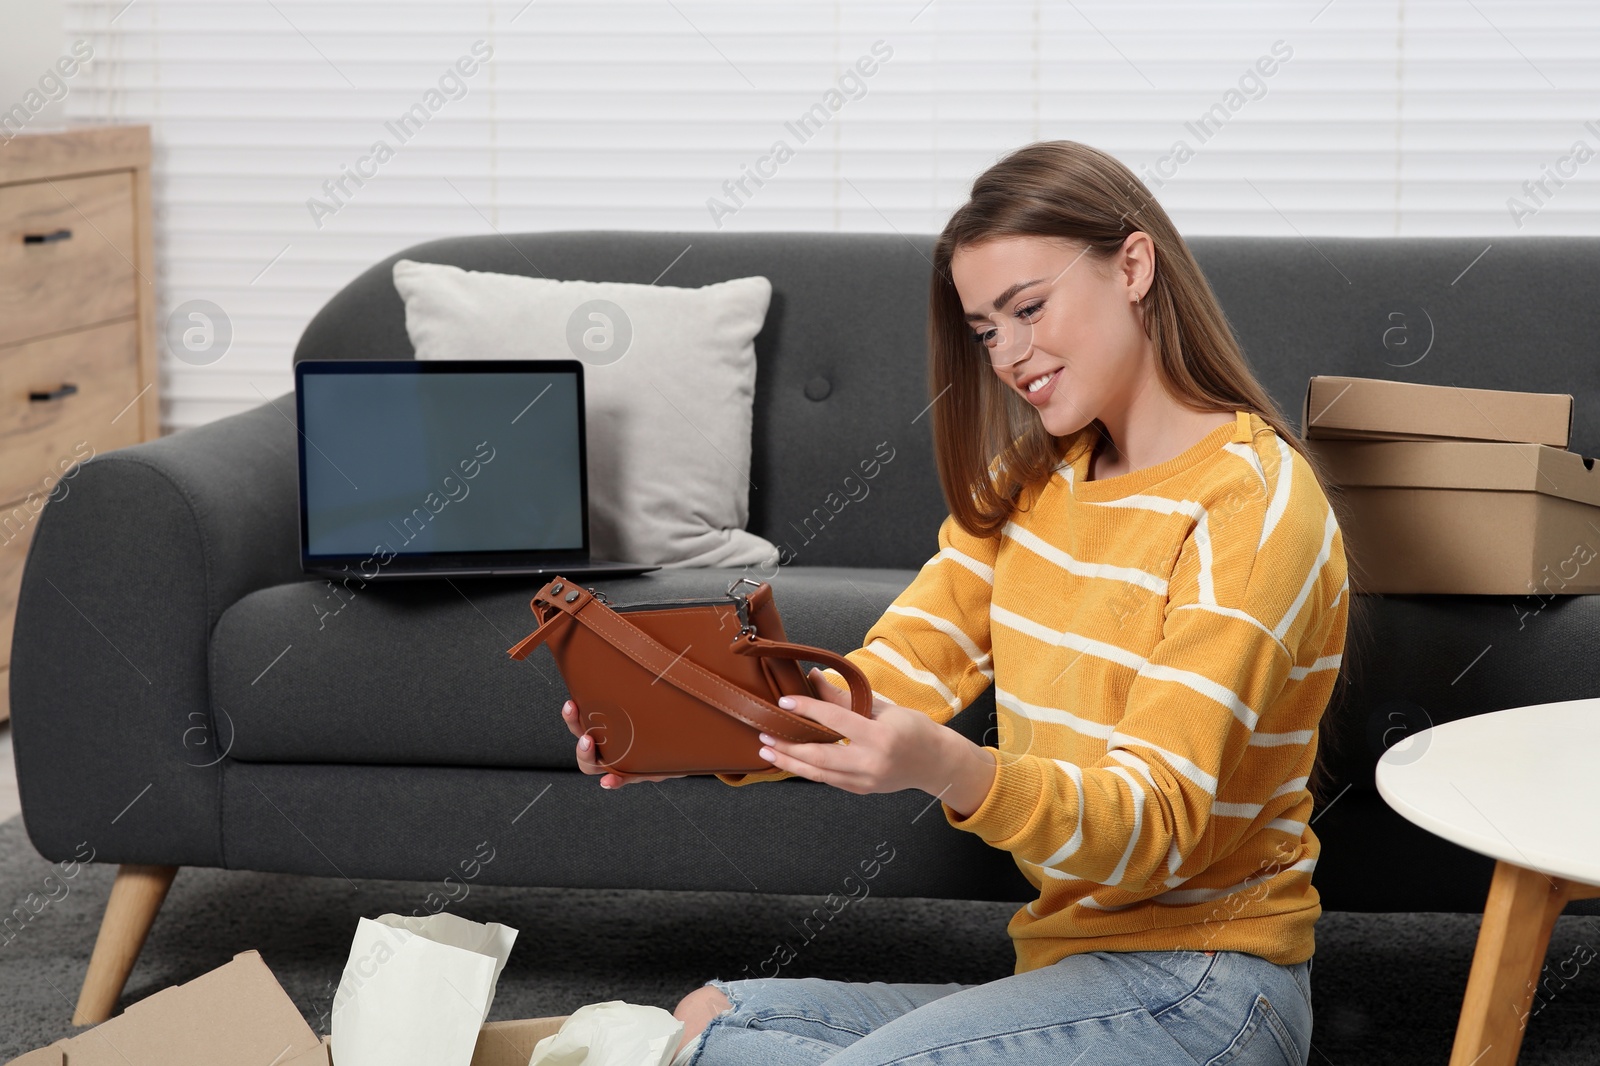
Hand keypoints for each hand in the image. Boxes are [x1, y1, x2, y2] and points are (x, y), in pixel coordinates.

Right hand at [562, 699, 687, 789]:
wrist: (684, 744)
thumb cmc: (664, 721)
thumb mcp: (652, 704)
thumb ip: (645, 689)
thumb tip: (647, 656)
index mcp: (608, 729)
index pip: (582, 723)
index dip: (572, 716)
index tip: (571, 704)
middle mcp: (609, 747)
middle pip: (583, 744)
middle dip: (577, 732)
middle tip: (583, 729)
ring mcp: (619, 762)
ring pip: (593, 765)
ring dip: (586, 756)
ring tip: (588, 743)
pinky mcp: (636, 773)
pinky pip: (621, 779)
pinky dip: (613, 781)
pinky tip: (607, 782)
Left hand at [759, 669, 995, 812]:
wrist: (937, 763)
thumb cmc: (915, 729)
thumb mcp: (884, 708)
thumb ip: (847, 697)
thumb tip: (814, 679)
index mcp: (881, 737)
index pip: (836, 721)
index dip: (808, 709)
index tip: (785, 701)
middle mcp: (871, 763)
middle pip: (820, 757)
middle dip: (788, 746)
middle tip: (764, 734)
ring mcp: (865, 781)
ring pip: (819, 774)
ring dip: (790, 762)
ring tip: (767, 750)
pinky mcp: (861, 789)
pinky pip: (827, 779)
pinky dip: (806, 769)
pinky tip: (790, 760)